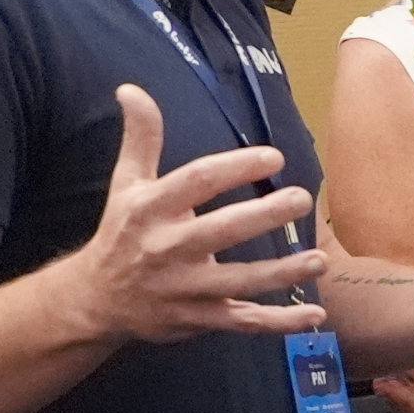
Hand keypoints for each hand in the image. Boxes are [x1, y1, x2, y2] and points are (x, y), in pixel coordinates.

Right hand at [58, 84, 329, 342]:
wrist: (94, 300)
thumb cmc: (122, 233)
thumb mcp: (126, 184)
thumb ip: (140, 139)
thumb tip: (131, 89)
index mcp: (149, 210)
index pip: (195, 182)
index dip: (234, 167)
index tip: (273, 156)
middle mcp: (164, 249)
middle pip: (219, 232)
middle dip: (263, 216)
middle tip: (302, 198)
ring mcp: (182, 289)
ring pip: (238, 282)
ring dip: (281, 273)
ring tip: (319, 258)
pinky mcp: (196, 319)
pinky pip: (242, 323)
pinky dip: (279, 323)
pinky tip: (315, 314)